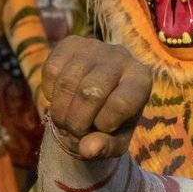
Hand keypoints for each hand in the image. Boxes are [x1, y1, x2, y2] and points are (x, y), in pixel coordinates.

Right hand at [42, 36, 153, 159]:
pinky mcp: (71, 42)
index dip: (104, 123)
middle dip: (77, 121)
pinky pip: (52, 70)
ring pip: (68, 82)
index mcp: (141, 79)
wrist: (97, 97)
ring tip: (65, 122)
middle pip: (91, 92)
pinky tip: (59, 99)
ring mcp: (95, 46)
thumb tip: (87, 149)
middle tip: (75, 132)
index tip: (102, 128)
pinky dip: (50, 93)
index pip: (120, 103)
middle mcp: (122, 56)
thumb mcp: (115, 141)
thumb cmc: (112, 121)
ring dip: (61, 111)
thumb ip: (106, 148)